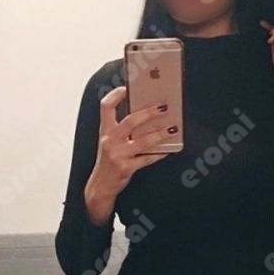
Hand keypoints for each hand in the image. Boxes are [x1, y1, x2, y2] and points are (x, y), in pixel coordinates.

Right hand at [84, 86, 173, 217]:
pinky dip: (158, 154)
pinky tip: (168, 149)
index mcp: (105, 131)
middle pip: (130, 121)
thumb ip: (121, 129)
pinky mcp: (125, 168)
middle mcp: (109, 140)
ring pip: (142, 141)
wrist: (100, 186)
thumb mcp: (110, 142)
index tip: (128, 88)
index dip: (116, 95)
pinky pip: (146, 158)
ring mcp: (117, 155)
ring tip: (172, 129)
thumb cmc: (109, 161)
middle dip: (149, 113)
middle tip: (164, 107)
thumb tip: (146, 116)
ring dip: (159, 134)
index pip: (106, 106)